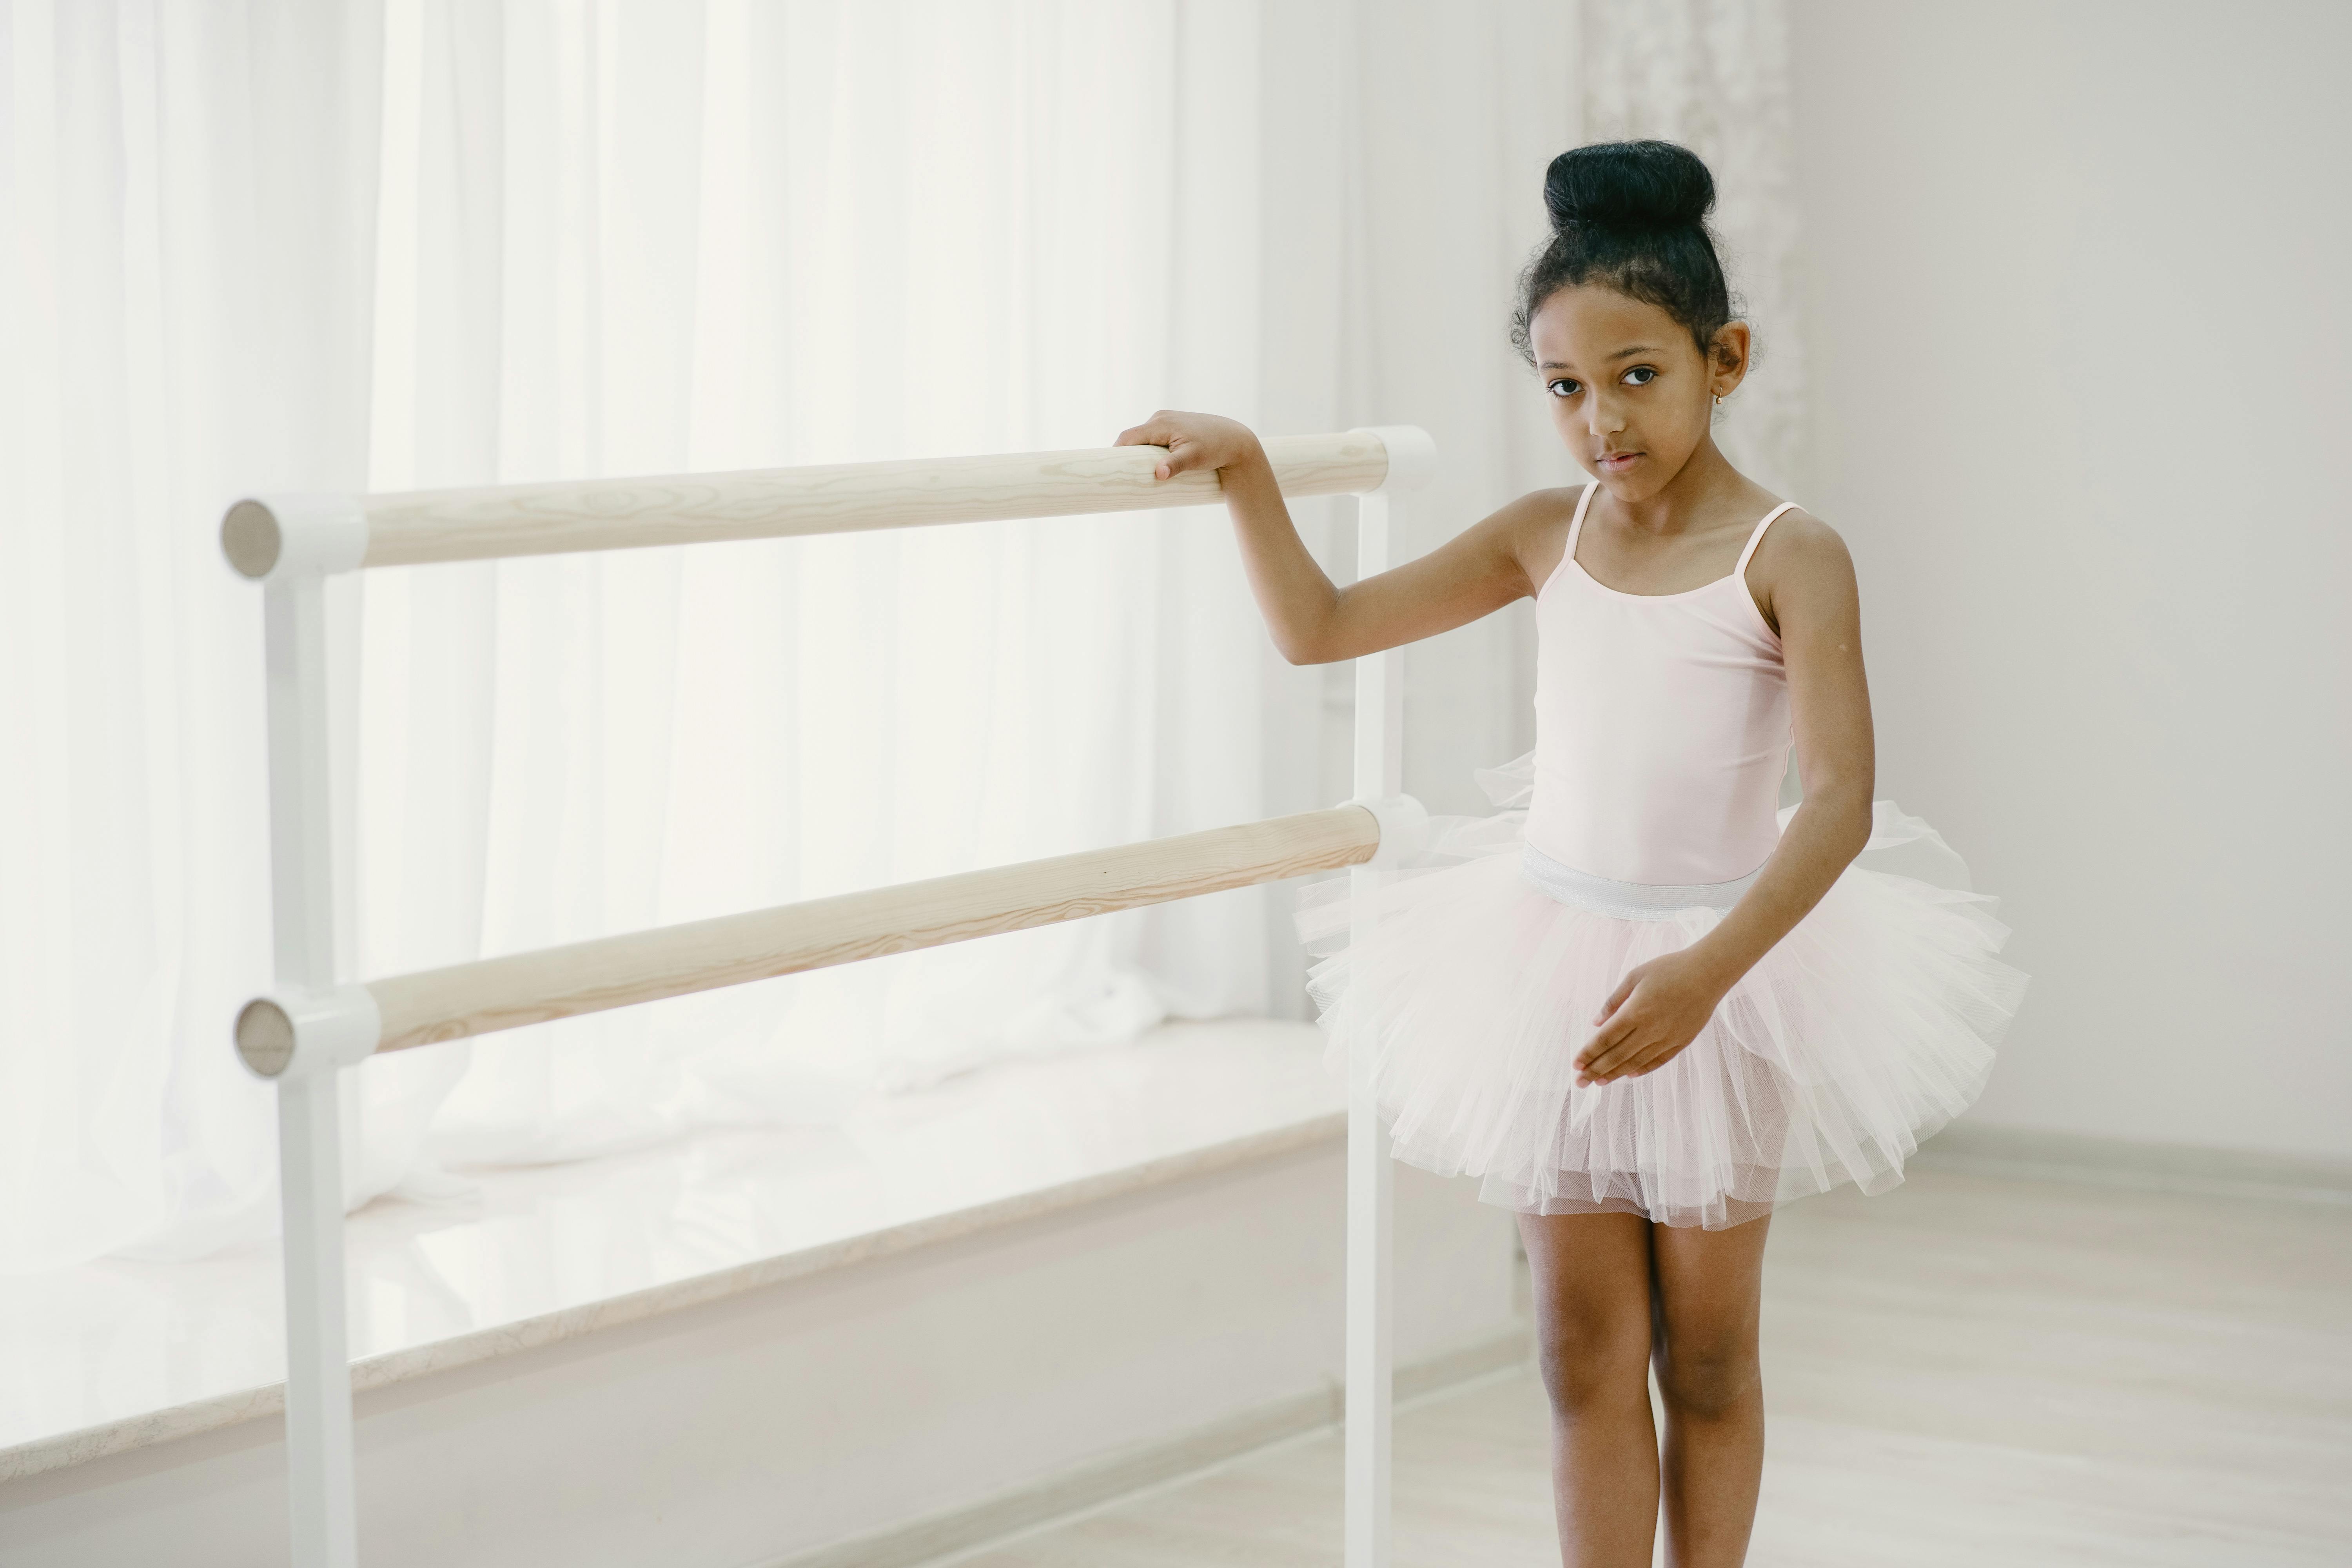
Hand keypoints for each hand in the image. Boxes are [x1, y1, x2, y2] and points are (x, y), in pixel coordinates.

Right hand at [1113, 409, 1263, 481]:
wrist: (1234, 439)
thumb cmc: (1215, 449)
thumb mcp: (1194, 458)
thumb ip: (1175, 465)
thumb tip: (1159, 474)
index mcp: (1160, 423)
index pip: (1128, 437)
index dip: (1115, 452)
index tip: (1107, 470)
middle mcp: (1160, 417)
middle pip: (1133, 437)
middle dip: (1125, 455)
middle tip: (1120, 476)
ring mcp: (1166, 419)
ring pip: (1143, 438)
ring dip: (1138, 453)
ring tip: (1135, 473)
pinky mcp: (1173, 425)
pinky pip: (1153, 437)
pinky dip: (1148, 448)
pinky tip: (1150, 462)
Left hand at [1573, 949, 1730, 1086]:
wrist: (1708, 973)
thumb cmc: (1669, 969)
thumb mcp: (1635, 976)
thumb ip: (1614, 1001)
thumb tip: (1596, 1022)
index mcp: (1635, 1011)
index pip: (1606, 1038)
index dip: (1589, 1053)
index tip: (1575, 1065)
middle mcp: (1650, 1029)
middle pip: (1617, 1055)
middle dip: (1595, 1070)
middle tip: (1580, 1082)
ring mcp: (1667, 1038)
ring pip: (1636, 1062)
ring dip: (1615, 1073)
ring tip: (1599, 1082)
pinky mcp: (1681, 1042)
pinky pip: (1658, 1061)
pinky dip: (1642, 1069)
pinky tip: (1629, 1075)